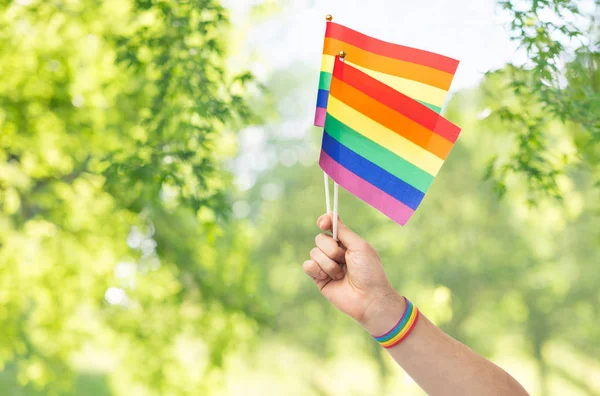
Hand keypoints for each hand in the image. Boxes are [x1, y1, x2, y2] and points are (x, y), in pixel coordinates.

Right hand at [302, 213, 404, 333]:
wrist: (369, 298)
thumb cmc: (369, 272)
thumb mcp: (359, 246)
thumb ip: (343, 231)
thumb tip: (330, 214)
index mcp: (346, 242)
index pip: (330, 225)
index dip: (324, 221)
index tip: (323, 223)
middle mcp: (335, 252)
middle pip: (320, 238)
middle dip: (331, 249)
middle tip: (344, 259)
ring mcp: (326, 265)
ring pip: (314, 252)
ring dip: (329, 264)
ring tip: (341, 275)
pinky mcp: (318, 278)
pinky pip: (307, 265)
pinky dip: (316, 269)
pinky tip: (328, 278)